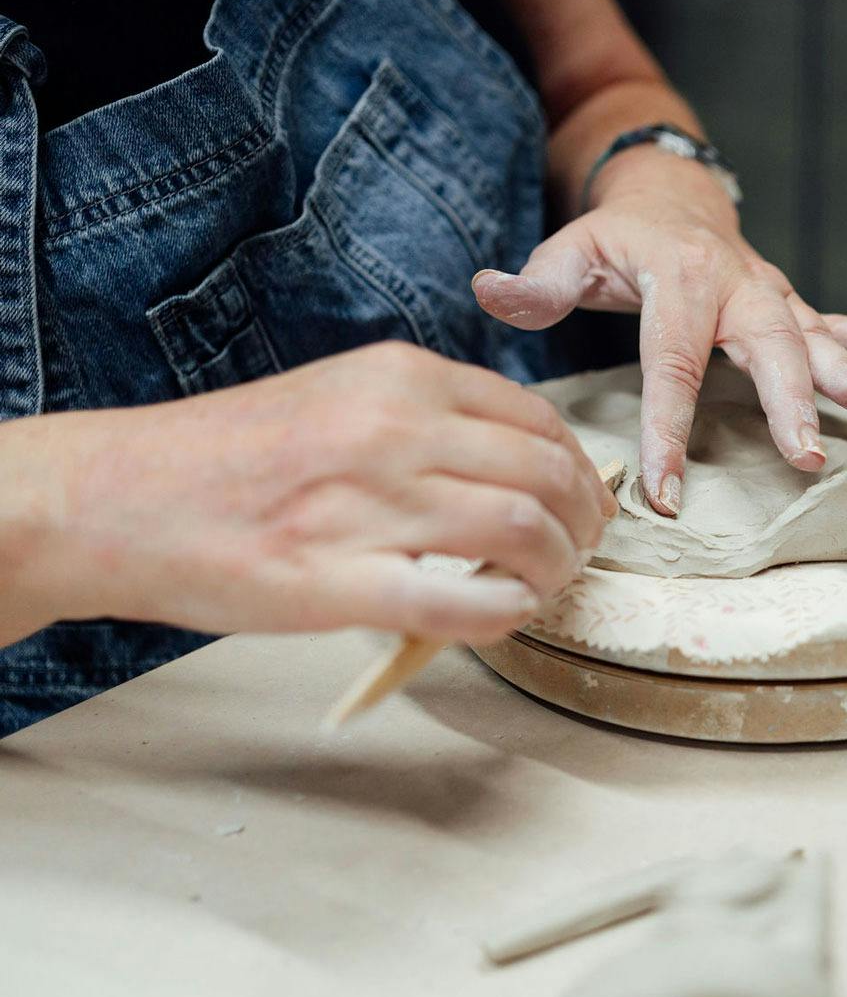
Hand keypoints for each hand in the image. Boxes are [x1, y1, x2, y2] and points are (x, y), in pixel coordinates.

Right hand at [1, 343, 614, 645]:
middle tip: (577, 554)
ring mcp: (367, 504)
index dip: (578, 470)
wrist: (113, 495)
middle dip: (583, 525)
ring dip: (554, 571)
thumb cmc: (226, 455)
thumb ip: (423, 417)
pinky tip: (501, 618)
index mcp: (399, 379)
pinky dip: (504, 615)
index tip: (582, 504)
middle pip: (546, 476)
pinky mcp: (336, 580)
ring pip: (521, 532)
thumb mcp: (338, 395)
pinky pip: (460, 603)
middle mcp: (394, 430)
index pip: (537, 419)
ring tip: (541, 589)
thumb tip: (510, 458)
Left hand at [471, 149, 846, 515]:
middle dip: (788, 400)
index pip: (672, 362)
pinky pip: (846, 324)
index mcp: (678, 279)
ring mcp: (772, 296)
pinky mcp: (792, 309)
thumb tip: (487, 294)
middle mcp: (736, 285)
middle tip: (805, 451)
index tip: (663, 491)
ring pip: (816, 335)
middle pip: (766, 347)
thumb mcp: (571, 249)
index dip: (667, 428)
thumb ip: (537, 281)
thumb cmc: (617, 239)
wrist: (672, 194)